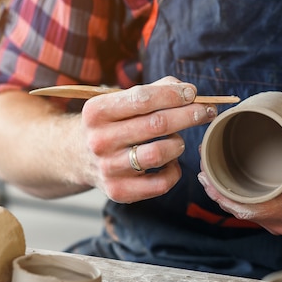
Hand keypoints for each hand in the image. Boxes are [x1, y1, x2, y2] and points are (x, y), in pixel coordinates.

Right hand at [81, 76, 216, 202]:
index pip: (143, 98)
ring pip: (160, 153)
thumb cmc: (109, 124)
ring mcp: (108, 168)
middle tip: (206, 111)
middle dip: (189, 115)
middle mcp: (99, 140)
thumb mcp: (118, 101)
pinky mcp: (119, 191)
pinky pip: (161, 182)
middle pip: (157, 124)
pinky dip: (174, 171)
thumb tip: (188, 90)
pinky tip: (170, 162)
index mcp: (96, 112)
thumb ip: (153, 90)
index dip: (173, 94)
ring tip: (178, 139)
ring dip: (178, 143)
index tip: (193, 92)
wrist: (74, 157)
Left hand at [198, 103, 281, 234]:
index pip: (250, 209)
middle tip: (203, 166)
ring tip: (209, 172)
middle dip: (218, 193)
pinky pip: (255, 214)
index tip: (207, 176)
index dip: (224, 195)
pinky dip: (238, 201)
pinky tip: (227, 185)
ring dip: (226, 197)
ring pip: (246, 215)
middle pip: (241, 213)